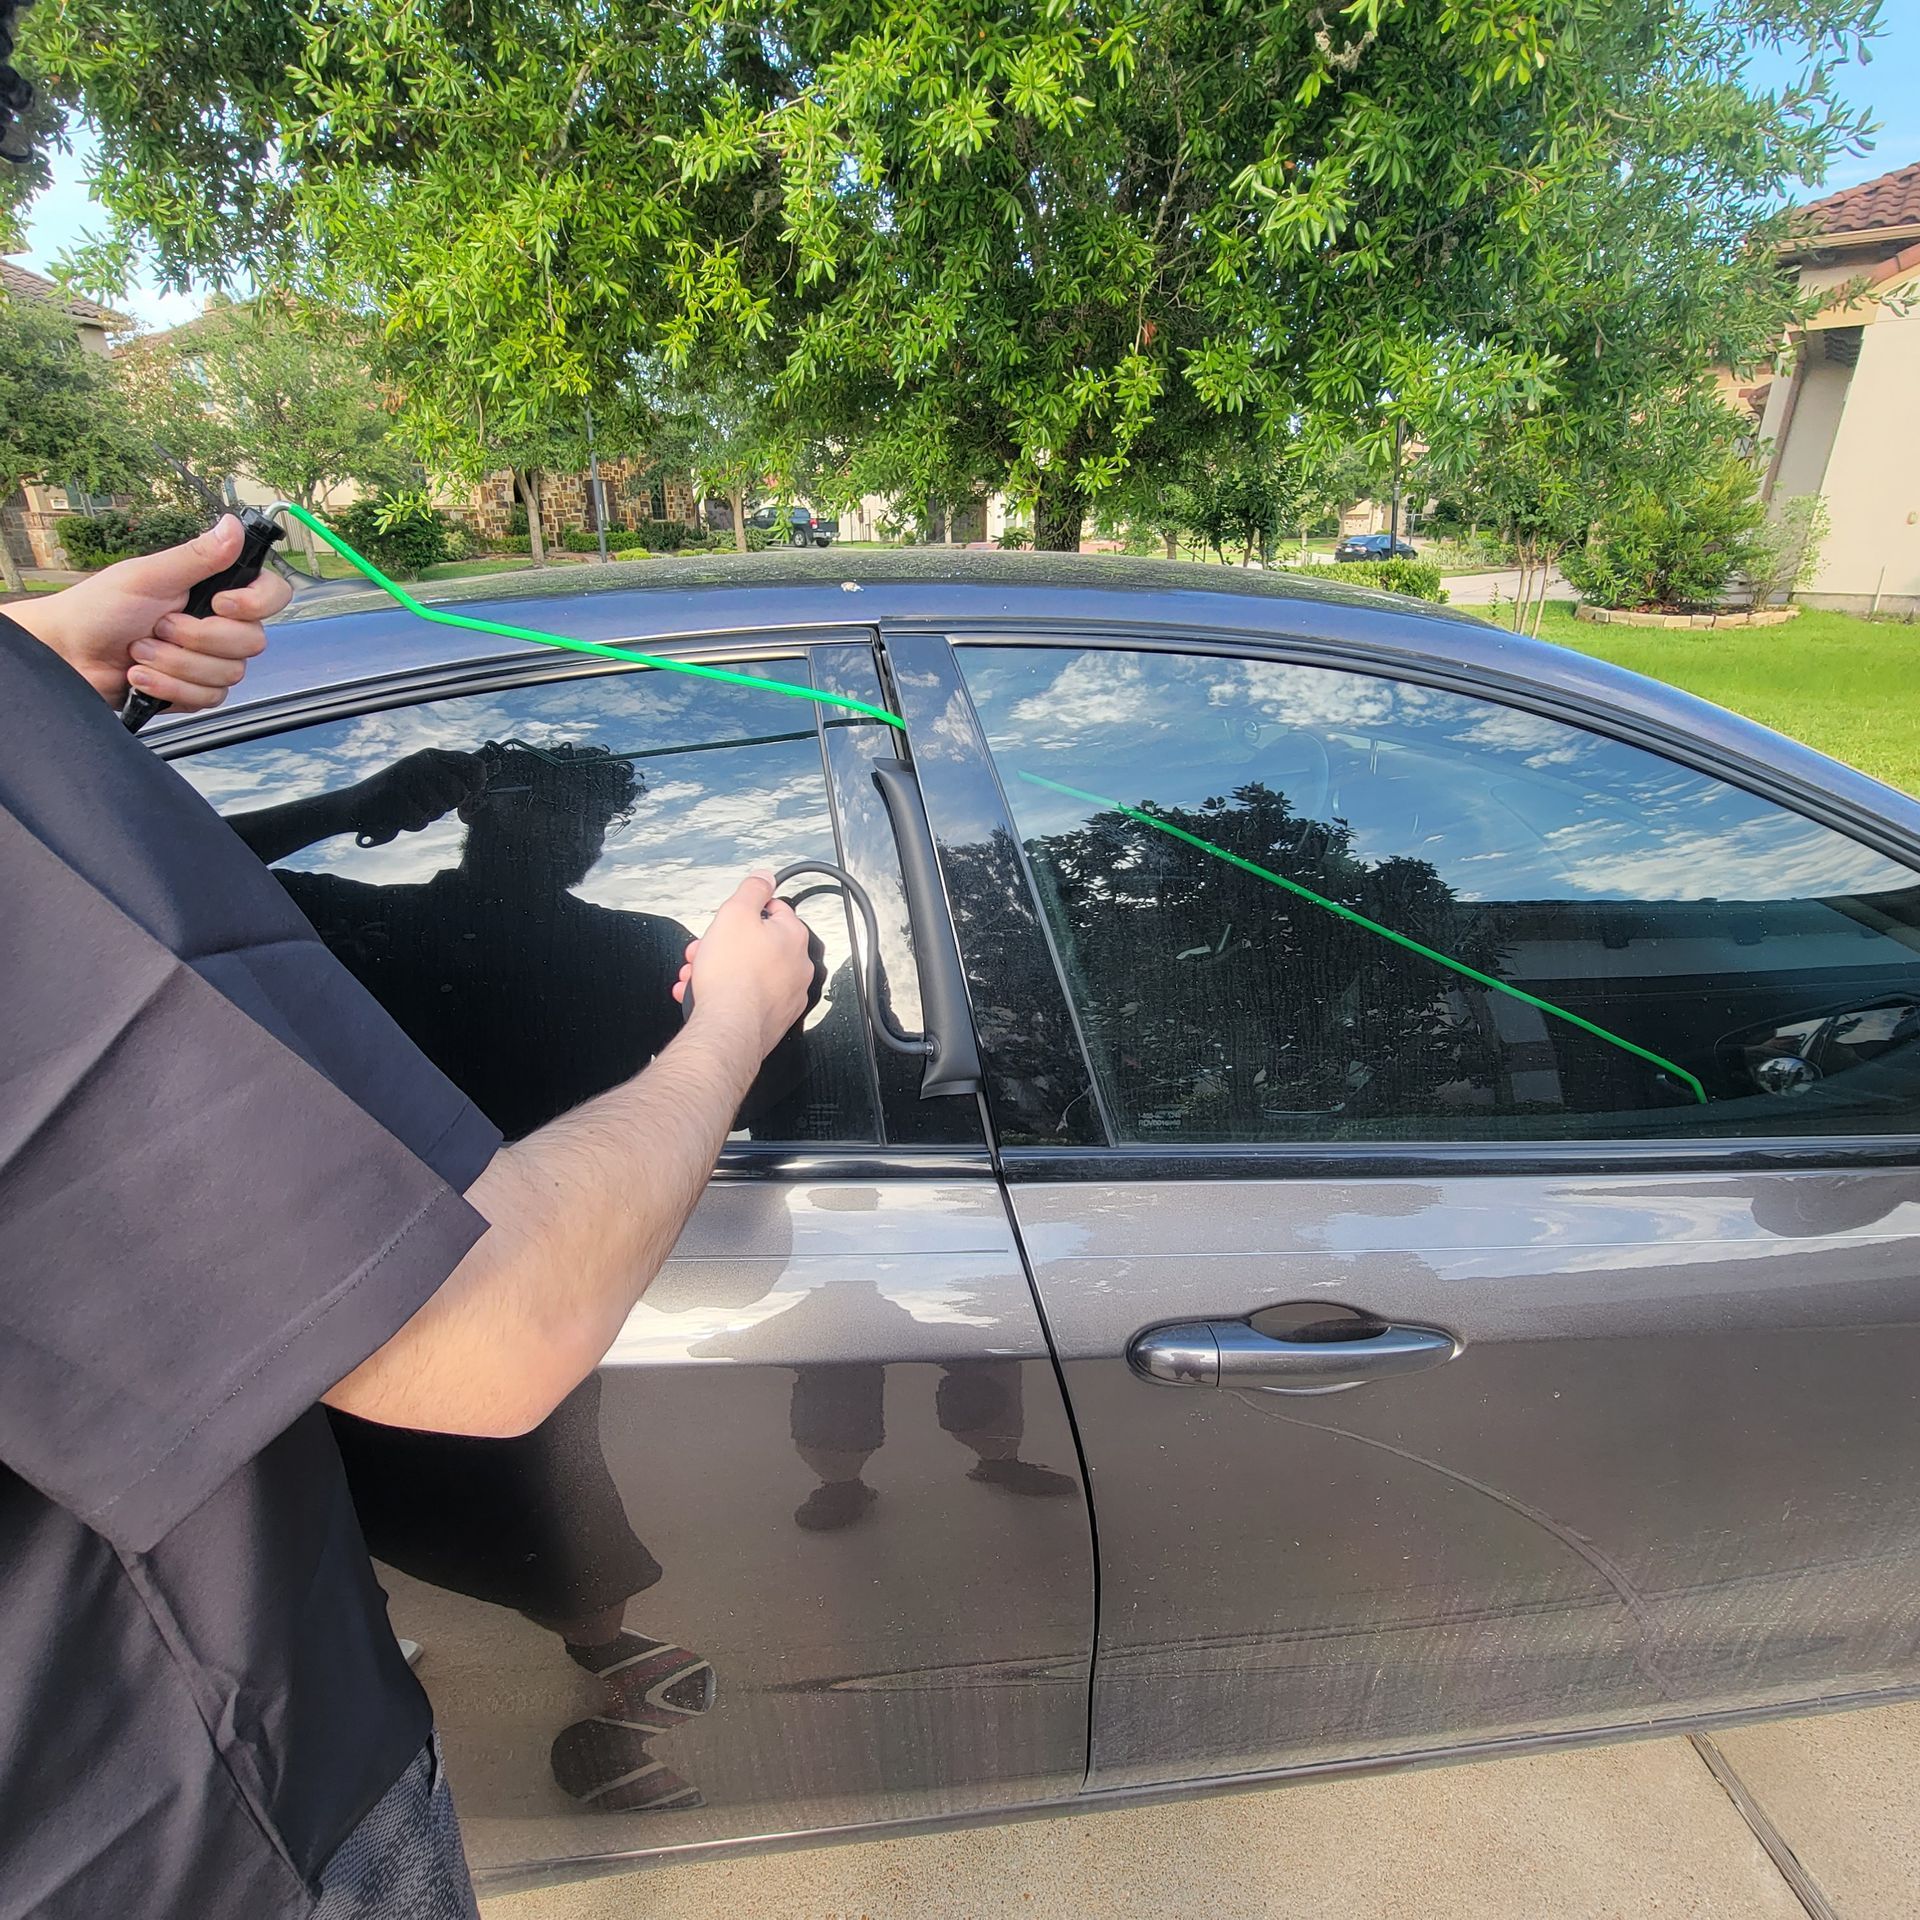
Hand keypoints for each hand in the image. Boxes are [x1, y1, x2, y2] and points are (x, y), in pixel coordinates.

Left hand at [9, 514, 292, 708]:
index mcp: (213, 591)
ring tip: (139, 652)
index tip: (218, 604)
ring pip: (229, 674)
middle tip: (158, 627)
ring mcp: (209, 661)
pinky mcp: (195, 692)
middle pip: (251, 642)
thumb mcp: (148, 576)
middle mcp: (219, 626)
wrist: (68, 656)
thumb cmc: (97, 610)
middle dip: (197, 639)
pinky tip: (141, 676)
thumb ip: (196, 556)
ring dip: (175, 664)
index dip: (255, 604)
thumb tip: (234, 526)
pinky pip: (208, 698)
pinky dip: (169, 687)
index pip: (272, 594)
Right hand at [339, 748, 490, 845]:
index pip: (475, 765)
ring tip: (407, 809)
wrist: (354, 807)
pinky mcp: (391, 791)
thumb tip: (480, 799)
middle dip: (445, 808)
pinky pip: (419, 820)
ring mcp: (405, 773)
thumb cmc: (399, 803)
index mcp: (432, 757)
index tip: (470, 798)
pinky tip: (397, 817)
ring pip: (438, 809)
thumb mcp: (428, 790)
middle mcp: (420, 760)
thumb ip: (453, 790)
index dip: (479, 785)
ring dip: (425, 818)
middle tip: (425, 806)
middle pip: (458, 792)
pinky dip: (410, 825)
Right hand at [673, 872, 814, 1058]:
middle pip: (756, 943)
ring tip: (698, 974)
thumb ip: (752, 890)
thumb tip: (765, 877)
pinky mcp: (773, 1017)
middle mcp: (797, 966)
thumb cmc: (732, 976)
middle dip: (724, 944)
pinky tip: (705, 994)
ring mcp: (787, 994)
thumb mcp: (735, 913)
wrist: (727, 1028)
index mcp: (793, 936)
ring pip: (749, 971)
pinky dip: (727, 993)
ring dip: (719, 969)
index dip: (746, 912)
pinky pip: (747, 996)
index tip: (730, 919)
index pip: (775, 909)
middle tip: (705, 950)